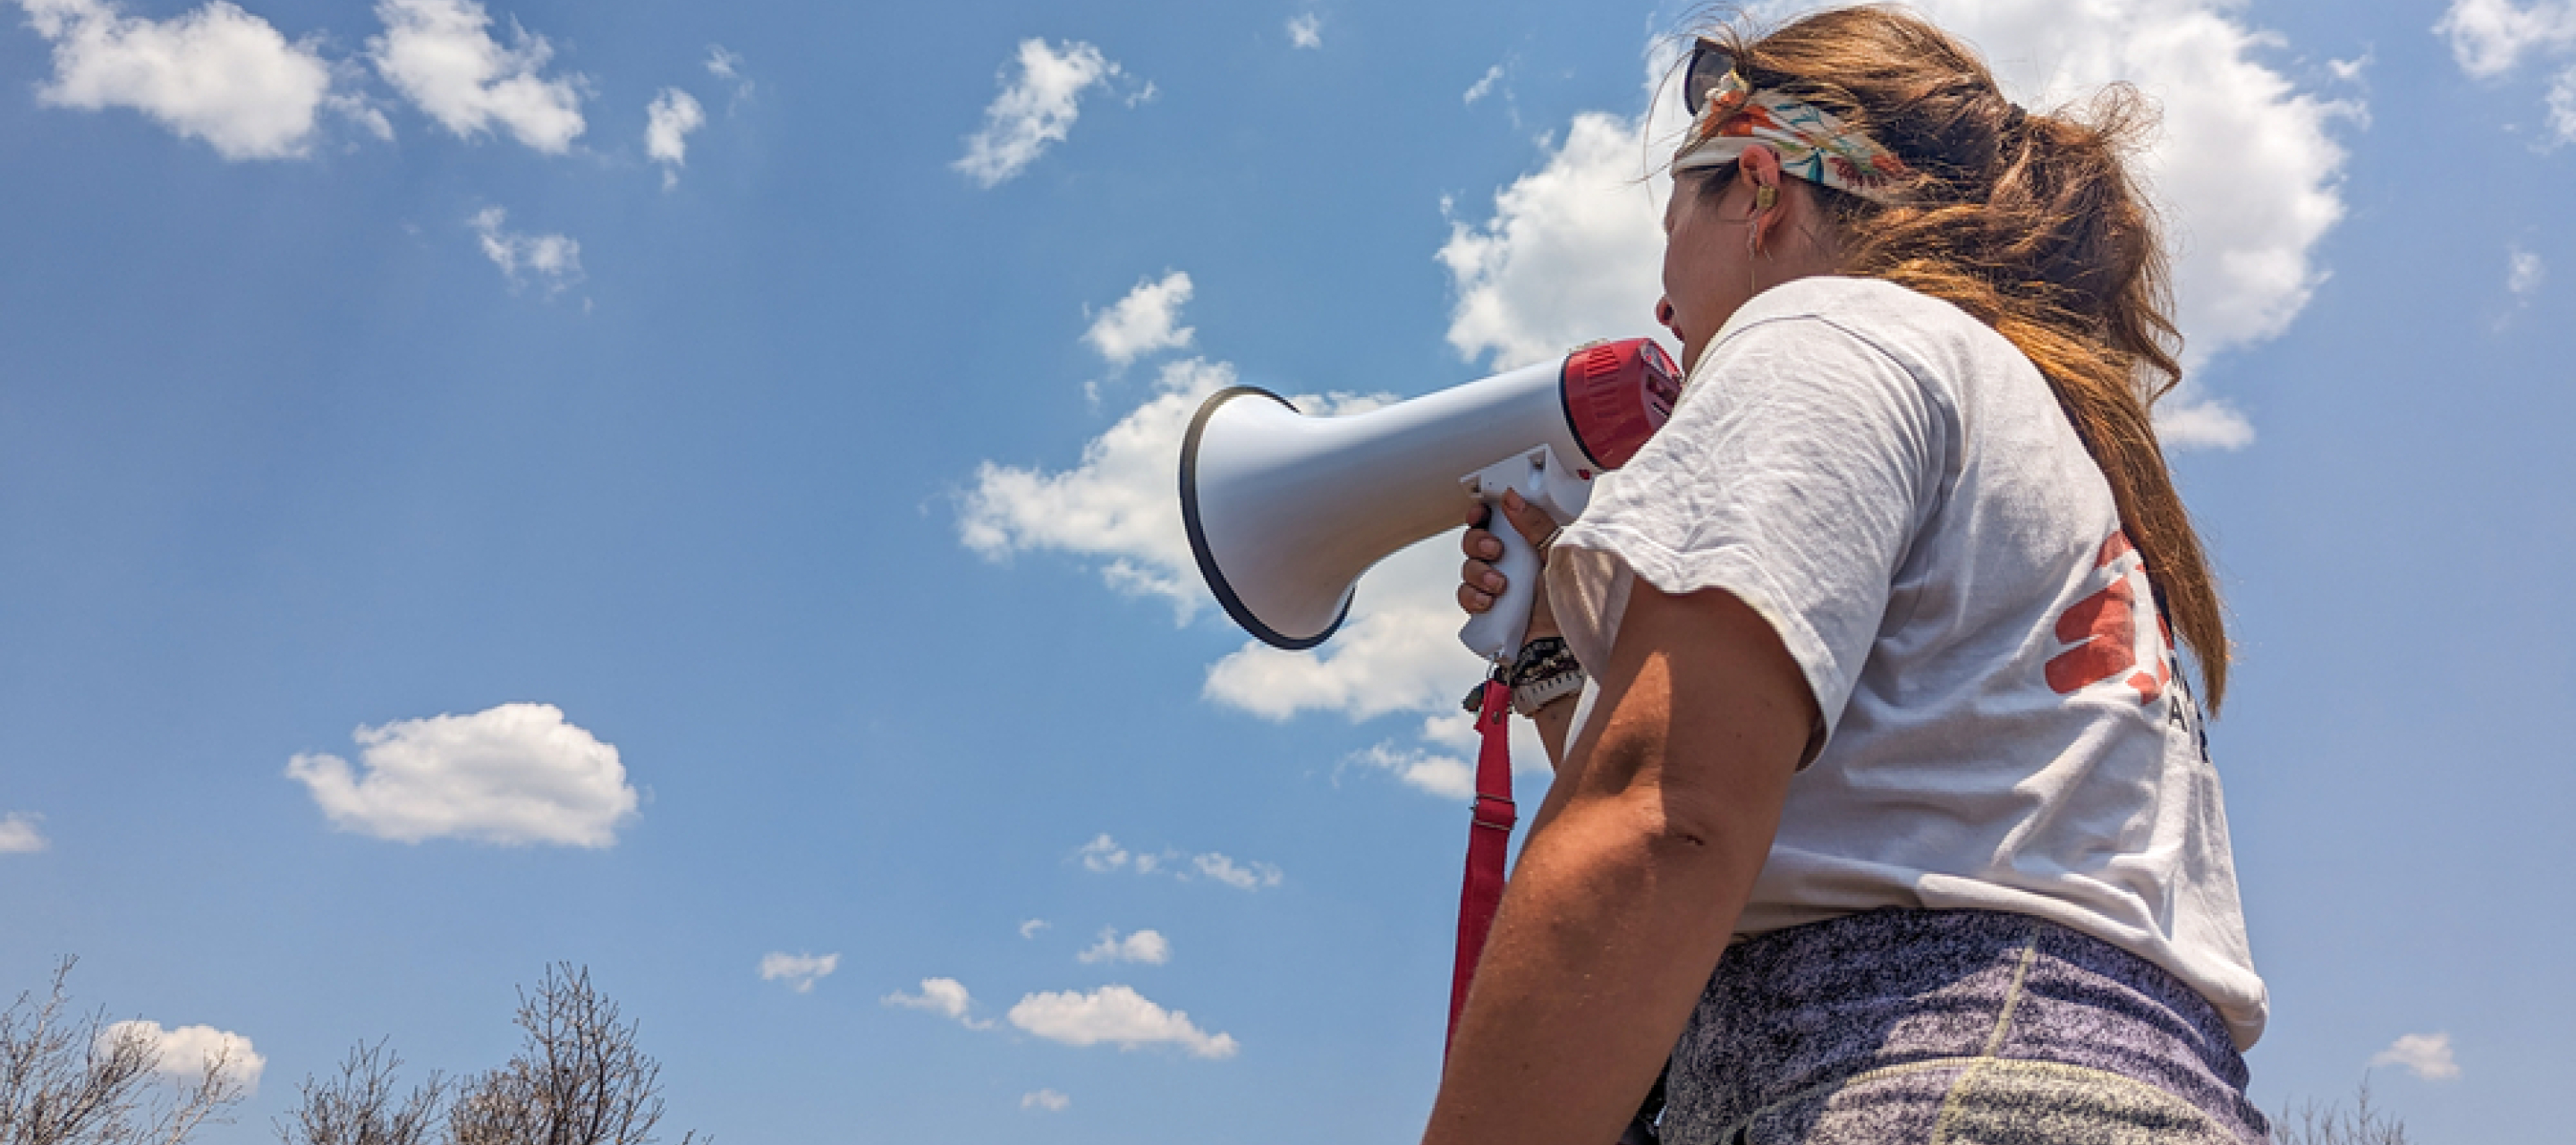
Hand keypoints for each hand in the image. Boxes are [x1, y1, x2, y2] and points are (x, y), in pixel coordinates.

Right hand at [1457, 488, 1560, 638]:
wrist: (1567, 635)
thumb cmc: (1570, 593)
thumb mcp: (1556, 552)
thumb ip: (1536, 524)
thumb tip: (1512, 498)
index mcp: (1523, 541)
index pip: (1492, 520)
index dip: (1480, 514)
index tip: (1479, 513)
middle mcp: (1506, 561)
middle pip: (1473, 541)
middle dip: (1478, 542)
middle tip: (1496, 550)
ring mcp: (1494, 584)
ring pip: (1467, 568)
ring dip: (1478, 573)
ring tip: (1500, 584)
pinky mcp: (1488, 607)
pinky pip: (1465, 596)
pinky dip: (1473, 597)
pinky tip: (1490, 602)